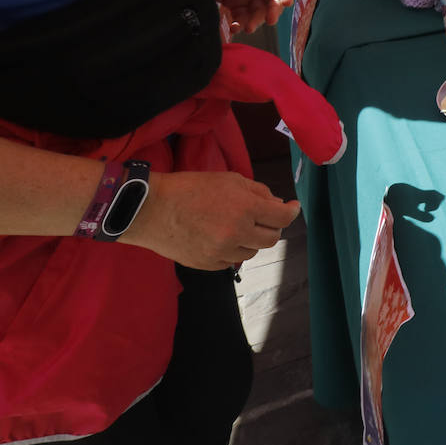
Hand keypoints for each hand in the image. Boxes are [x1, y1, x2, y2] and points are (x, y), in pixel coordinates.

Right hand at [124, 169, 300, 269]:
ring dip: (251, 239)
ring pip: (252, 252)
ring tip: (237, 226)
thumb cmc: (190, 188)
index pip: (282, 217)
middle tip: (266, 218)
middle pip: (272, 239)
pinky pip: (231, 261)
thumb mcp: (229, 179)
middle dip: (273, 227)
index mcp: (245, 208)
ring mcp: (222, 252)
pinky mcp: (208, 265)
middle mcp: (237, 233)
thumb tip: (278, 204)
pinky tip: (221, 237)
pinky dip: (233, 250)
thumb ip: (257, 192)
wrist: (152, 210)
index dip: (292, 212)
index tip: (293, 208)